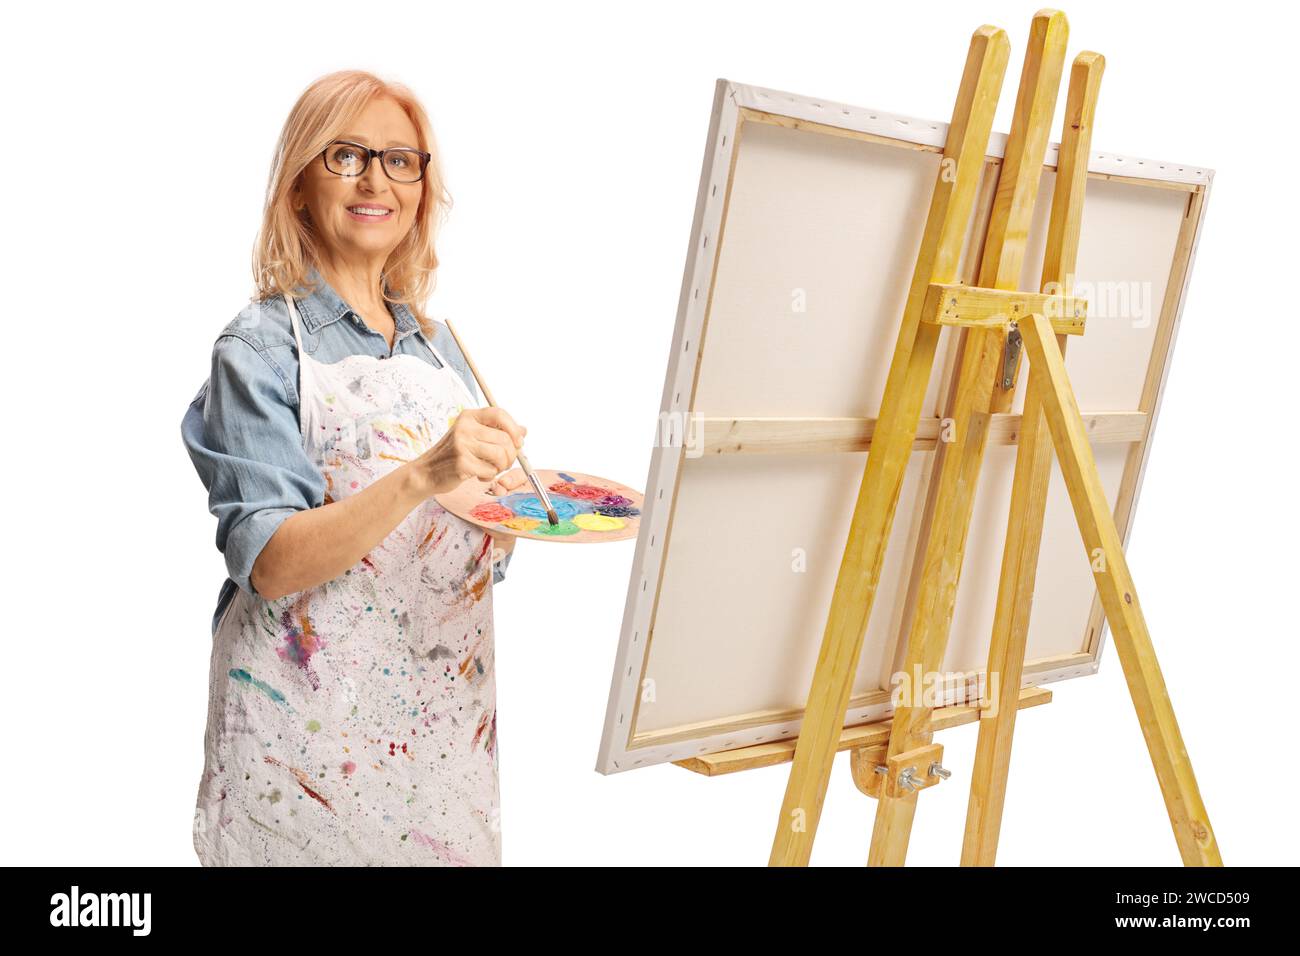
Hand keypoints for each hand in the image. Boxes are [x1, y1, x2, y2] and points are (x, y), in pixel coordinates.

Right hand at [409, 407, 526, 497]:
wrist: (426, 472)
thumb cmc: (452, 455)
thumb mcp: (473, 437)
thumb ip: (496, 432)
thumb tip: (524, 430)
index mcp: (469, 417)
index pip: (499, 414)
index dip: (514, 428)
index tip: (518, 442)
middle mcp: (465, 427)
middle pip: (505, 439)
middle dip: (510, 455)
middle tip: (503, 463)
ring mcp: (462, 444)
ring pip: (500, 455)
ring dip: (501, 467)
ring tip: (491, 469)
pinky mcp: (462, 463)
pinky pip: (490, 470)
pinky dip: (489, 476)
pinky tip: (479, 475)